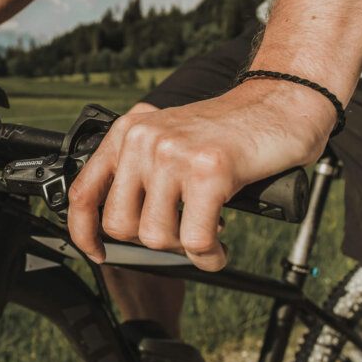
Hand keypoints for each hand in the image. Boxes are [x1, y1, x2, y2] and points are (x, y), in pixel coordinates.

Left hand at [67, 81, 334, 270]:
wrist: (279, 104)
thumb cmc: (226, 132)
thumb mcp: (168, 141)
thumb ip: (139, 172)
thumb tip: (120, 229)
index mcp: (126, 133)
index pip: (84, 191)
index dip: (83, 231)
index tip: (97, 252)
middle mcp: (142, 140)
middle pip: (119, 224)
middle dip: (148, 242)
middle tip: (177, 233)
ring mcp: (173, 154)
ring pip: (155, 236)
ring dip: (182, 249)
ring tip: (204, 234)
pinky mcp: (208, 171)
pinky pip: (194, 240)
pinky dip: (208, 256)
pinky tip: (218, 248)